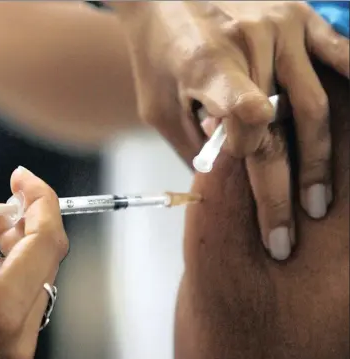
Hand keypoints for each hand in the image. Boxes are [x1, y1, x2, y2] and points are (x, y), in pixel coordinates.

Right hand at [0, 155, 68, 358]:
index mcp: (0, 310)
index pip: (47, 240)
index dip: (39, 200)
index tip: (20, 178)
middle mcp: (19, 333)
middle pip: (41, 256)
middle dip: (13, 223)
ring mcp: (16, 347)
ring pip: (31, 278)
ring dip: (3, 250)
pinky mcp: (7, 351)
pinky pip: (19, 301)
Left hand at [111, 1, 348, 259]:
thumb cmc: (156, 57)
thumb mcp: (157, 106)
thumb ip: (192, 142)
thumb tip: (225, 180)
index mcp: (207, 63)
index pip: (243, 113)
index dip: (249, 151)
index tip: (245, 171)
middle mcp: (250, 42)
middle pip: (280, 127)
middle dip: (283, 189)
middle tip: (287, 234)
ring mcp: (281, 27)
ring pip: (316, 106)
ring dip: (320, 160)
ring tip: (319, 200)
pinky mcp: (301, 16)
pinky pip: (341, 55)